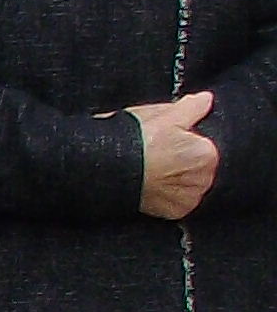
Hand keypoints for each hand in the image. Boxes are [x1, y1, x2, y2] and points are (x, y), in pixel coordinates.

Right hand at [138, 92, 219, 219]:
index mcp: (206, 153)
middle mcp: (203, 178)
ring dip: (179, 179)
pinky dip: (170, 194)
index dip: (185, 140)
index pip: (204, 144)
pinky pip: (180, 200)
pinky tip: (154, 184)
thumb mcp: (161, 115)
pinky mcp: (175, 212)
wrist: (104, 170)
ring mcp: (189, 197)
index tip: (168, 139)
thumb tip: (206, 99)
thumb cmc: (132, 142)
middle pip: (200, 166)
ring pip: (191, 184)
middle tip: (159, 154)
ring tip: (155, 171)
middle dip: (184, 160)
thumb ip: (190, 108)